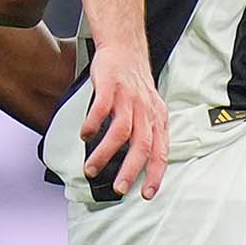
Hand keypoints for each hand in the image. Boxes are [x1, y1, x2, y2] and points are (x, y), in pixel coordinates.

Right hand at [81, 43, 169, 199]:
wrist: (126, 50)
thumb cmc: (135, 85)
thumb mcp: (150, 110)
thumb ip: (146, 134)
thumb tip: (134, 165)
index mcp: (157, 119)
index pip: (161, 151)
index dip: (156, 174)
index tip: (147, 194)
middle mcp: (146, 110)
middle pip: (141, 145)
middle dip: (130, 170)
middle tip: (118, 189)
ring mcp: (128, 98)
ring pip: (121, 131)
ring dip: (106, 153)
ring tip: (91, 168)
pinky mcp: (110, 86)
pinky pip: (102, 108)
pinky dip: (93, 123)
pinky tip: (84, 135)